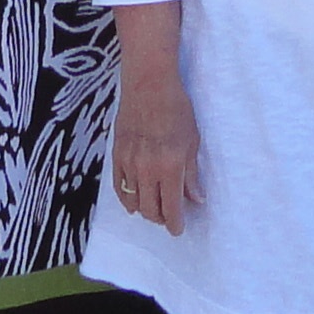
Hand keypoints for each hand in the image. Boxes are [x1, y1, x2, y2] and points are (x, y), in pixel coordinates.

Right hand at [111, 74, 202, 236]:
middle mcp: (147, 169)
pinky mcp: (117, 155)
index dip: (175, 223)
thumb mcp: (192, 141)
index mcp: (170, 166)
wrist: (148, 85)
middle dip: (161, 218)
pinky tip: (134, 200)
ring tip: (154, 207)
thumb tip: (196, 198)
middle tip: (169, 217)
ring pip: (133, 202)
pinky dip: (127, 198)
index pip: (171, 207)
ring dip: (145, 209)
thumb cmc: (176, 108)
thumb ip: (192, 174)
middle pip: (151, 210)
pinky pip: (119, 187)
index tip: (179, 229)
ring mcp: (129, 163)